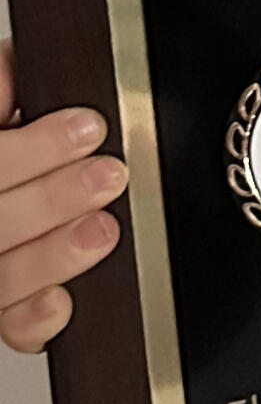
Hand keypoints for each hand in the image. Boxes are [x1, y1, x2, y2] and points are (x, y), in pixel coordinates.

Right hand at [0, 37, 126, 353]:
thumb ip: (3, 83)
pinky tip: (61, 300)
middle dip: (51, 199)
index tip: (89, 127)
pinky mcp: (2, 305)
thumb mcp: (0, 101)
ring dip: (51, 255)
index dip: (32, 151)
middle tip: (108, 175)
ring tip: (103, 229)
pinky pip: (7, 325)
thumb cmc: (15, 149)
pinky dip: (34, 317)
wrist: (22, 179)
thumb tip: (15, 78)